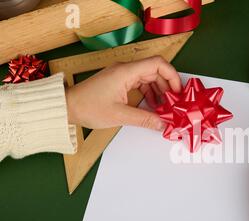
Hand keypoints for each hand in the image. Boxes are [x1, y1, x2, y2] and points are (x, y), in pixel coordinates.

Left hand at [65, 56, 181, 130]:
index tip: (178, 92)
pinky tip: (152, 107)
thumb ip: (144, 119)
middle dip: (168, 87)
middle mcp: (126, 70)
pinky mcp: (119, 82)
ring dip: (159, 92)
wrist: (67, 107)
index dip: (172, 76)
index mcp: (126, 72)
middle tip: (174, 103)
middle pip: (156, 71)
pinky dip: (150, 94)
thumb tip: (163, 124)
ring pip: (149, 78)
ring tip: (165, 108)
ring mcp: (123, 76)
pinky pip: (141, 84)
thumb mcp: (120, 115)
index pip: (157, 64)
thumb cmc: (88, 107)